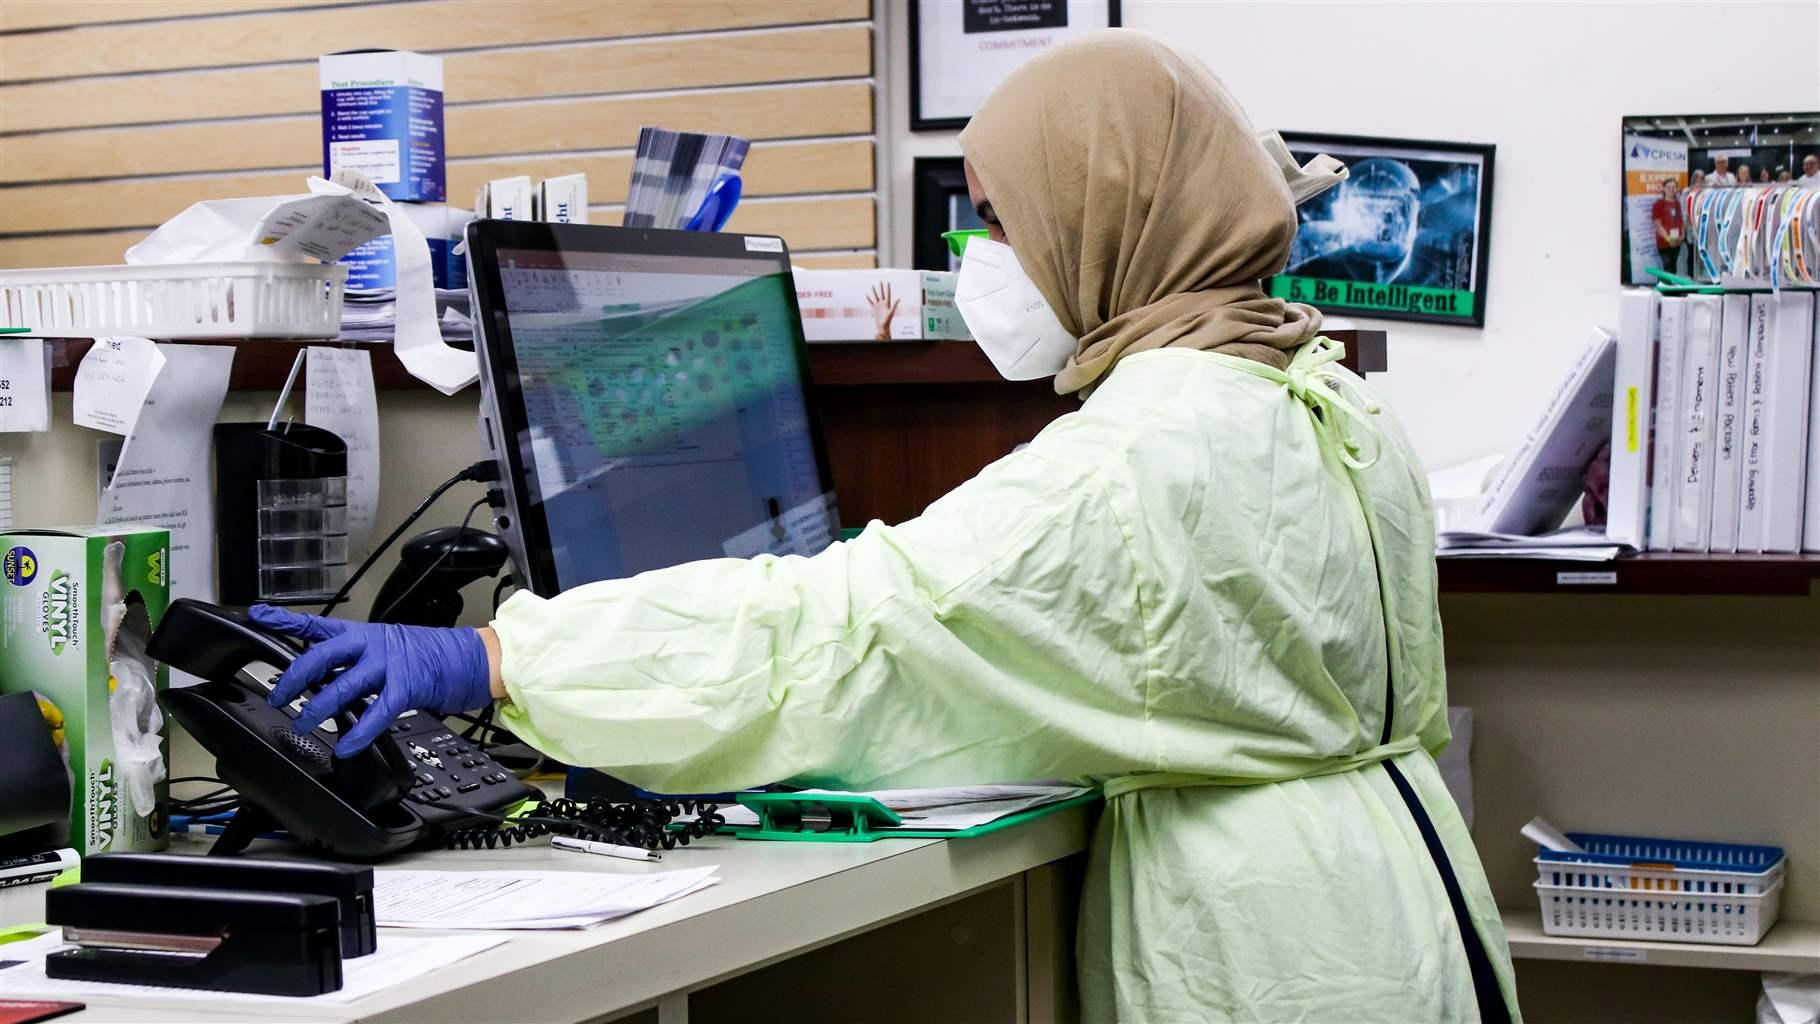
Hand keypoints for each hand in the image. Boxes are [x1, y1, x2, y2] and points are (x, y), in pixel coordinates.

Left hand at [249, 606, 493, 755]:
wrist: (470, 658)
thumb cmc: (430, 654)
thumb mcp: (388, 648)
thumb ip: (356, 660)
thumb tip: (326, 679)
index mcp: (364, 634)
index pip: (318, 625)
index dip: (285, 621)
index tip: (258, 616)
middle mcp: (372, 645)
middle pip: (321, 656)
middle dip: (295, 677)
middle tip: (279, 696)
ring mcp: (388, 666)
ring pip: (342, 685)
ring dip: (318, 708)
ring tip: (304, 723)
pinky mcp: (406, 688)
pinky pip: (375, 713)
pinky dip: (358, 733)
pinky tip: (347, 746)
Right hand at [867, 282, 899, 339]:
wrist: (883, 326)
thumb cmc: (888, 320)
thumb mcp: (891, 312)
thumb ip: (894, 305)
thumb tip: (899, 298)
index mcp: (887, 303)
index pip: (887, 294)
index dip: (887, 288)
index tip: (887, 282)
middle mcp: (882, 303)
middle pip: (881, 294)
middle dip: (881, 288)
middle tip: (880, 281)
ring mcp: (878, 306)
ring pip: (876, 297)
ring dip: (874, 291)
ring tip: (872, 286)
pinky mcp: (874, 309)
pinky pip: (871, 302)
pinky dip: (868, 299)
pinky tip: (867, 295)